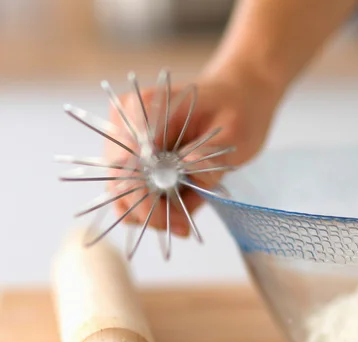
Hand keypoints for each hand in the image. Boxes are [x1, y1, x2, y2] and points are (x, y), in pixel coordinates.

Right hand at [105, 68, 280, 236]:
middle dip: (148, 211)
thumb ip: (208, 156)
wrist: (237, 98)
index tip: (166, 220)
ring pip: (123, 192)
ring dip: (153, 213)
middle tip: (183, 227)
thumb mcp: (233, 133)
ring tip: (186, 222)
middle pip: (118, 180)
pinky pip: (138, 193)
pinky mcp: (138, 159)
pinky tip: (182, 213)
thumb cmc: (237, 109)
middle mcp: (128, 123)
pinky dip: (158, 208)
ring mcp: (129, 142)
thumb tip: (188, 172)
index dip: (142, 196)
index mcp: (147, 108)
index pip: (127, 160)